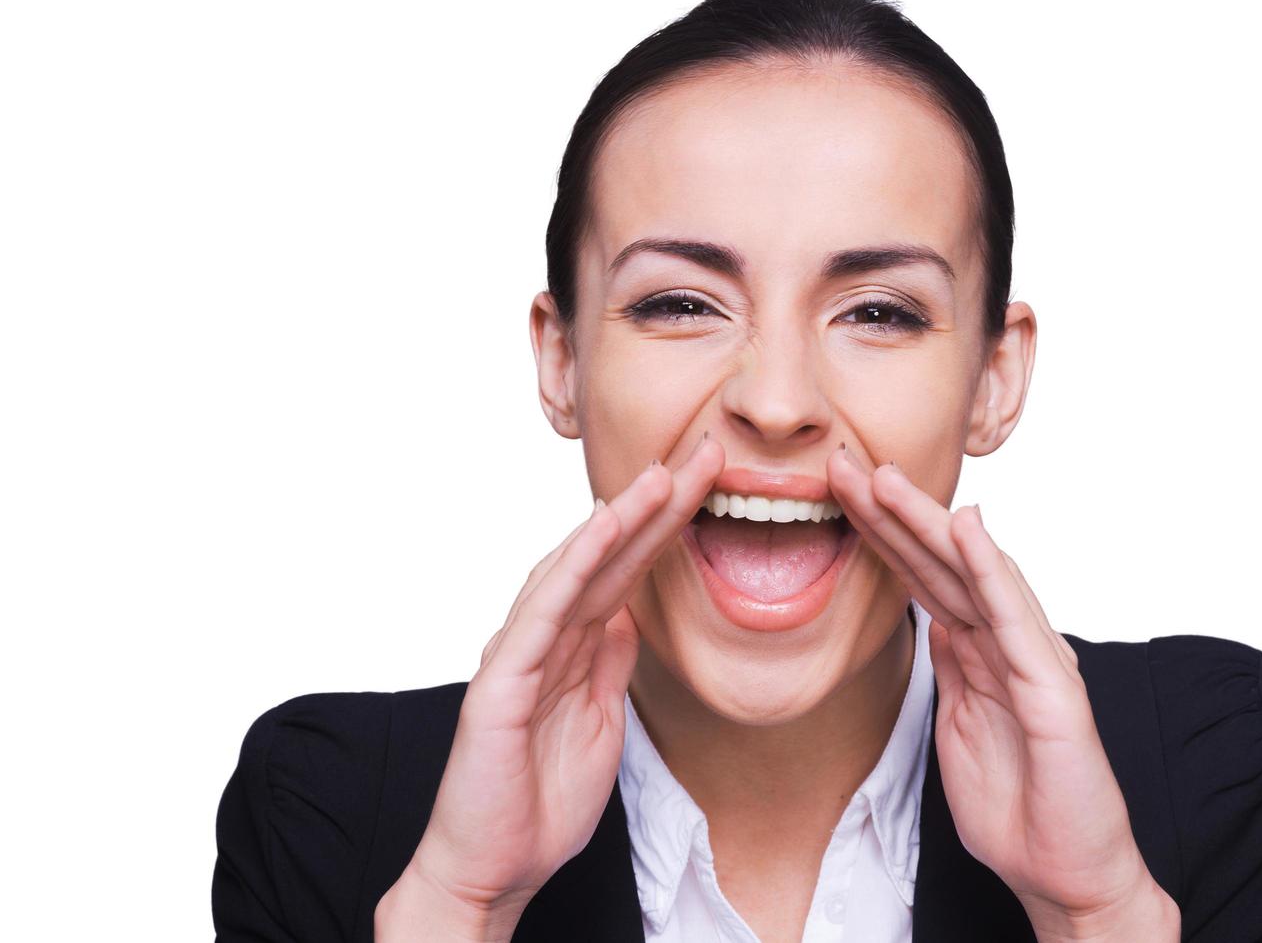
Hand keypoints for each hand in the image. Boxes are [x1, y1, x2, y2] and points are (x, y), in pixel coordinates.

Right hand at [376, 436, 724, 941]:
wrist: (490, 869)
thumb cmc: (536, 800)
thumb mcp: (598, 720)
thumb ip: (608, 663)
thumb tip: (630, 614)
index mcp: (572, 646)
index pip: (627, 570)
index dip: (668, 524)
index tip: (711, 482)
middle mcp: (544, 637)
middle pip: (608, 555)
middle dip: (657, 502)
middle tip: (706, 452)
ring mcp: (520, 653)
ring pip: (574, 568)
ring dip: (619, 518)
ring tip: (662, 474)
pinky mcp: (500, 680)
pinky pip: (542, 612)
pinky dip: (572, 566)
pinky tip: (601, 530)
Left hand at [826, 449, 1179, 941]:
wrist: (1066, 872)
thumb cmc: (1019, 805)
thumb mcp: (961, 727)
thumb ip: (951, 671)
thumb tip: (932, 624)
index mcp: (980, 651)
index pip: (923, 578)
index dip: (882, 533)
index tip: (838, 494)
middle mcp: (1008, 642)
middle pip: (942, 563)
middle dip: (893, 512)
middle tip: (845, 463)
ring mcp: (1032, 660)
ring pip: (974, 575)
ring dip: (930, 523)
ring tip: (888, 478)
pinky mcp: (1053, 690)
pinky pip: (1016, 620)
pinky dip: (992, 571)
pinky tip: (968, 530)